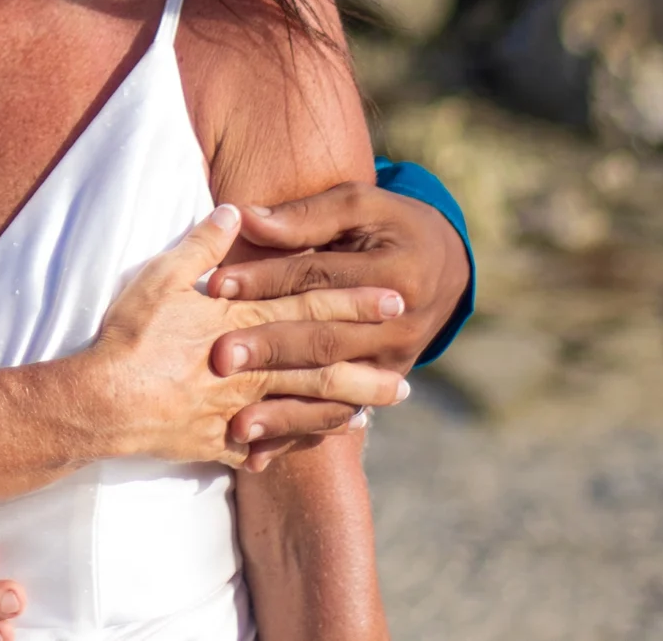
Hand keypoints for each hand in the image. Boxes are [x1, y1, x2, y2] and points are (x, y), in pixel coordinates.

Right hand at [84, 204, 406, 468]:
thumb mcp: (162, 277)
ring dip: (337, 413)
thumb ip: (203, 246)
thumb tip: (236, 212)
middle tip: (407, 384)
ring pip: (299, 412)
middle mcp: (252, 370)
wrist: (102, 402)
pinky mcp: (215, 442)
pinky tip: (298, 448)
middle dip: (364, 373)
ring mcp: (237, 410)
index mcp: (243, 324)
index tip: (394, 302)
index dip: (353, 304)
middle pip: (320, 369)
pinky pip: (259, 447)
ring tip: (372, 417)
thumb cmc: (131, 335)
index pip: (310, 309)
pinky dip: (281, 446)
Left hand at [203, 182, 469, 467]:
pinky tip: (257, 457)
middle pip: (325, 341)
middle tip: (221, 357)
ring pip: (332, 392)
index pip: (318, 278)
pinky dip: (295, 436)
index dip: (266, 280)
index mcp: (395, 273)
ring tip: (237, 425)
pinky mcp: (381, 387)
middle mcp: (400, 327)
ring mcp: (393, 364)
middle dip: (271, 349)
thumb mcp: (358, 205)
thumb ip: (305, 217)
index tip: (218, 285)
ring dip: (283, 412)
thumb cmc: (390, 224)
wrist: (444, 264)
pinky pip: (335, 418)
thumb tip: (244, 218)